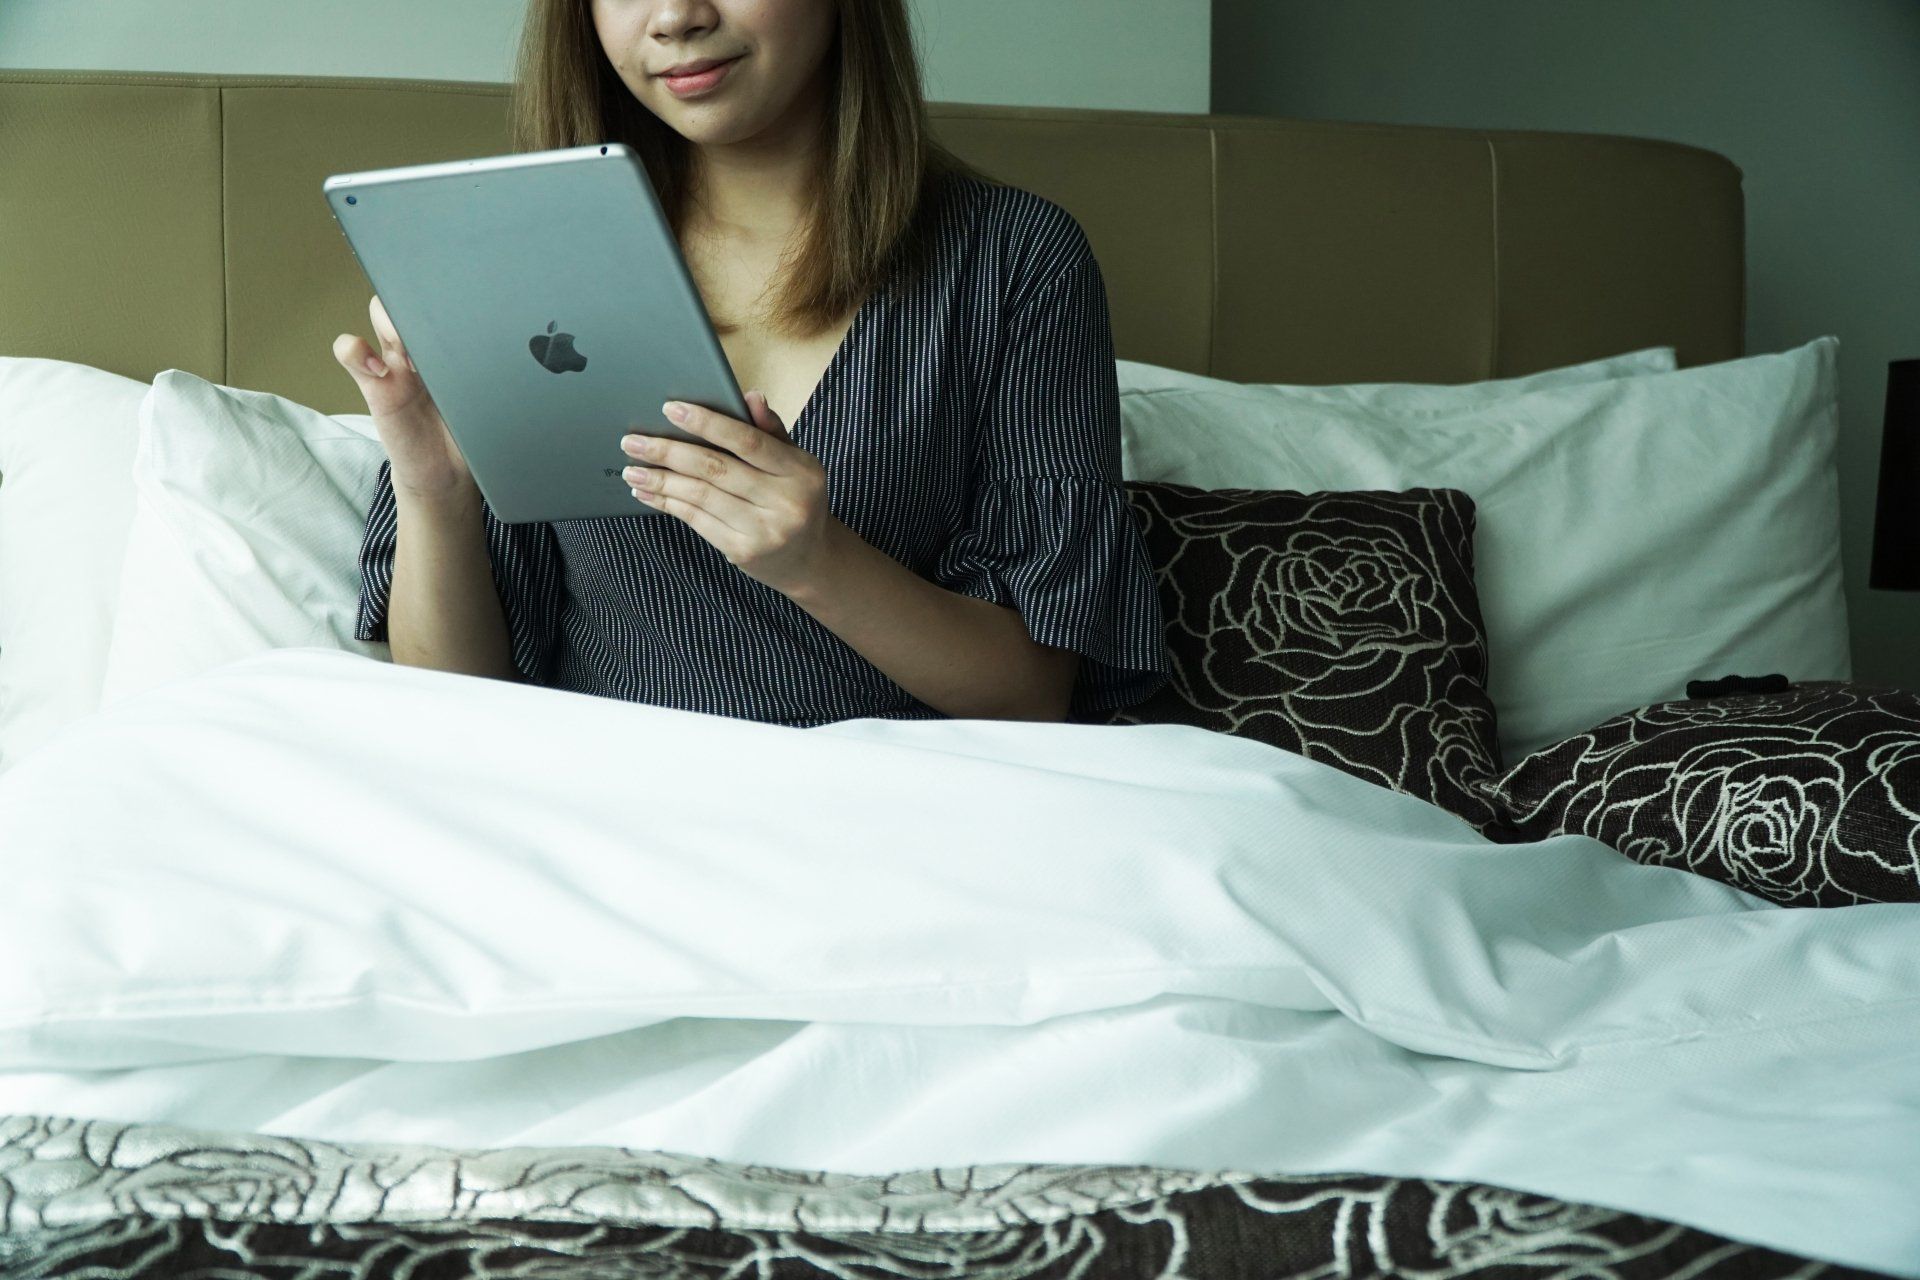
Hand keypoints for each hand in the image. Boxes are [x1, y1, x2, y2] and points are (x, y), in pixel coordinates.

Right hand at [332, 294, 474, 498]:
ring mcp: (396, 363)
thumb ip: (488, 372)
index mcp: (453, 346)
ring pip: (380, 313)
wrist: (448, 474)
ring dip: (394, 323)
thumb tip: (516, 350)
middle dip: (422, 302)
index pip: (445, 300)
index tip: (464, 314)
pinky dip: (356, 352)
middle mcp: (423, 347)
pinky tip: (381, 372)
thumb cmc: (470, 433)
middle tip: (438, 333)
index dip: (450, 297)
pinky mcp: (375, 386)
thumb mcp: (488, 399)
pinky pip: (351, 353)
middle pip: (412, 295)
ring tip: (415, 356)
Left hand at [620, 392, 840, 597]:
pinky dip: (668, 504)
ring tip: (632, 469)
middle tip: (633, 441)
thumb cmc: (796, 501)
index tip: (670, 409)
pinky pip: (697, 521)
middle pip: (716, 469)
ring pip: (701, 496)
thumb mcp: (796, 464)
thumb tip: (749, 397)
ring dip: (661, 480)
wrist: (810, 561)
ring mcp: (764, 530)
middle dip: (669, 452)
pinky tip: (649, 493)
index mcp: (801, 471)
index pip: (748, 441)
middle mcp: (786, 502)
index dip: (707, 423)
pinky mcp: (743, 551)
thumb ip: (771, 432)